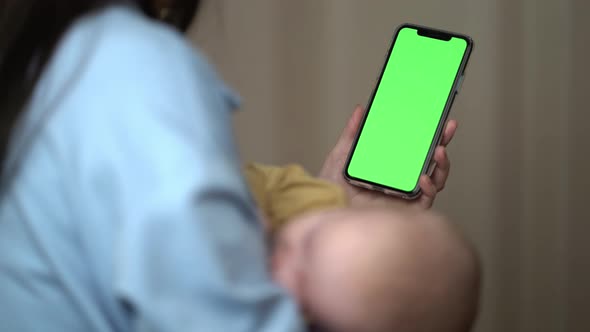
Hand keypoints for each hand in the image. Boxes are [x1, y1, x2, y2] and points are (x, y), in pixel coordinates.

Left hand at [319, 105, 457, 208]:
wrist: (325, 212)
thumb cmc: (330, 191)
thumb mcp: (341, 157)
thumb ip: (352, 135)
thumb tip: (360, 111)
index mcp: (389, 168)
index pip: (414, 149)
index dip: (429, 134)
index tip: (438, 117)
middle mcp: (400, 183)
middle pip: (430, 162)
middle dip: (443, 143)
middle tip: (448, 126)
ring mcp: (404, 198)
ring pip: (435, 181)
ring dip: (441, 165)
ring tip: (439, 151)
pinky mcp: (405, 214)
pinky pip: (425, 201)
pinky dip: (428, 189)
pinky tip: (423, 178)